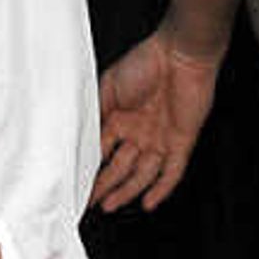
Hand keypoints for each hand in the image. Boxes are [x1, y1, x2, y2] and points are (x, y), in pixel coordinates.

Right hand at [93, 29, 223, 210]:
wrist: (180, 54)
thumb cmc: (144, 62)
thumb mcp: (107, 88)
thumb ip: (94, 114)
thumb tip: (78, 138)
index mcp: (119, 118)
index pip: (101, 152)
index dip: (89, 168)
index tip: (76, 183)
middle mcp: (139, 132)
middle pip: (120, 167)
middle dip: (104, 185)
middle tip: (89, 201)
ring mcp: (160, 138)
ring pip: (142, 174)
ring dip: (126, 191)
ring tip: (110, 205)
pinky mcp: (182, 141)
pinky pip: (172, 171)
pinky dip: (161, 189)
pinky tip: (148, 203)